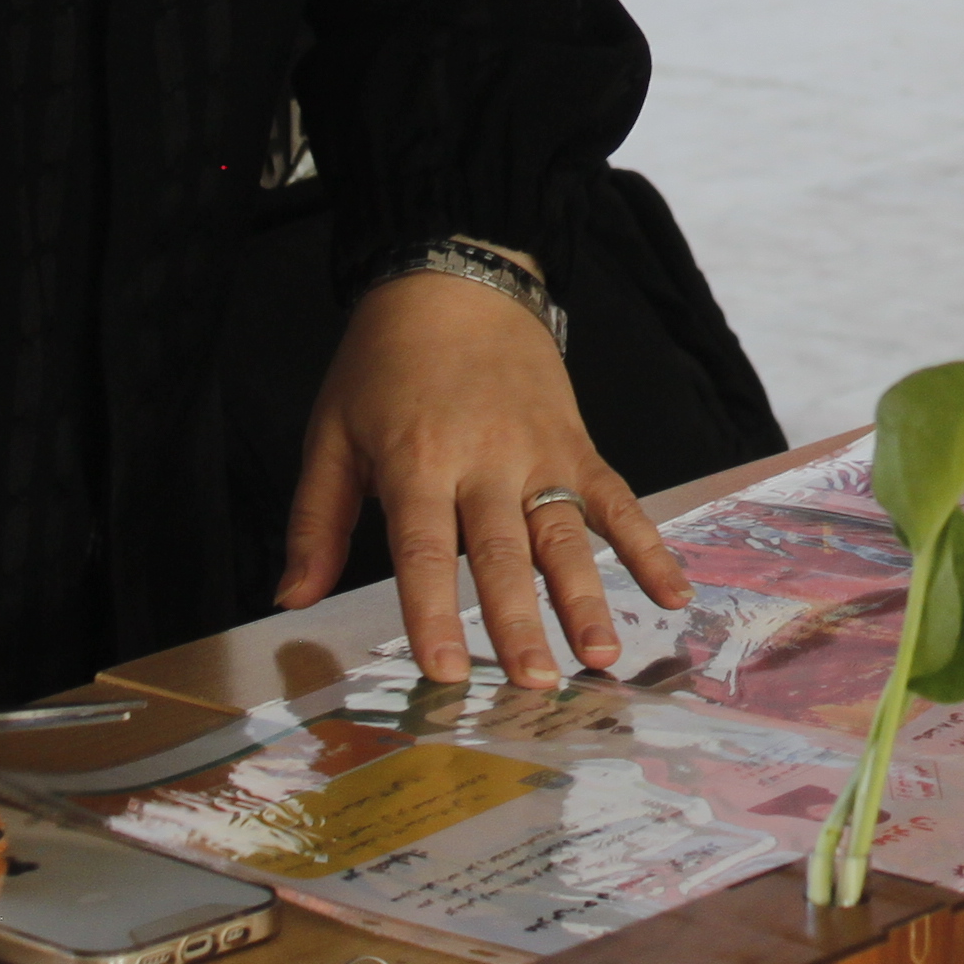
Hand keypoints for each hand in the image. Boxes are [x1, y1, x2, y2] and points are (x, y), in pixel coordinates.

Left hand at [278, 266, 689, 686]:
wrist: (454, 278)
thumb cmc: (383, 363)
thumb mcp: (332, 433)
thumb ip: (315, 522)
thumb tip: (291, 599)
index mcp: (417, 462)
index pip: (426, 552)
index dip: (434, 614)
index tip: (445, 672)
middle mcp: (484, 461)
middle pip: (503, 553)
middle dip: (519, 623)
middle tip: (534, 685)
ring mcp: (539, 452)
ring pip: (565, 535)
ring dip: (585, 598)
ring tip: (600, 655)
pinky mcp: (576, 443)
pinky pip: (617, 500)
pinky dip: (648, 546)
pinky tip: (673, 593)